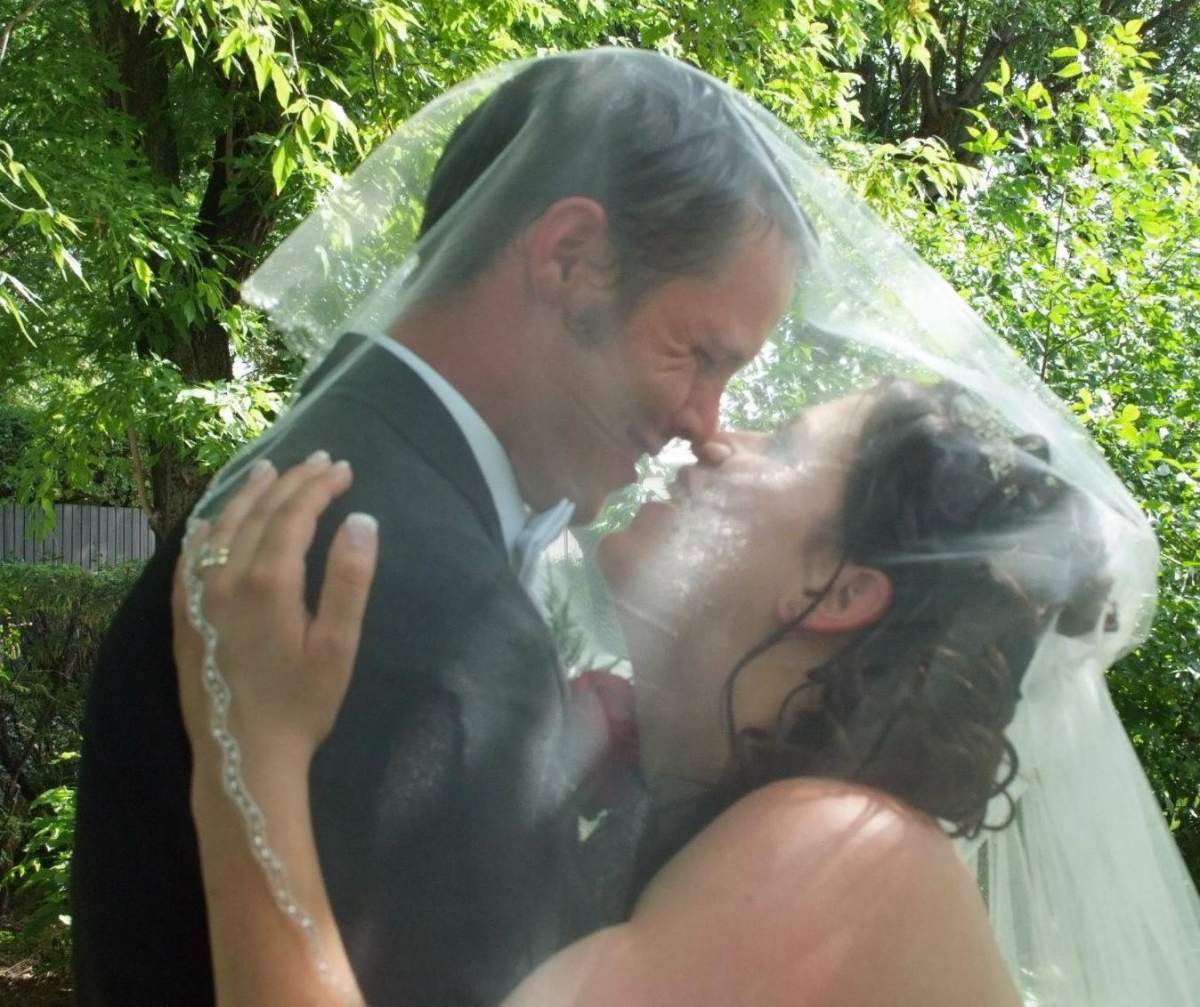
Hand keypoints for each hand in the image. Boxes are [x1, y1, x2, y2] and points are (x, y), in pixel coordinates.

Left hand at [172, 452, 378, 769]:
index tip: (344, 470)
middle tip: (320, 461)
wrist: (243, 757)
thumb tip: (362, 520)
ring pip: (221, 527)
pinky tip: (211, 520)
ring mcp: (200, 597)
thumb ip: (350, 580)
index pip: (294, 515)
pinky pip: (189, 558)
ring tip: (269, 470)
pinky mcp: (185, 617)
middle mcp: (227, 578)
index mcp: (269, 581)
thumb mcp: (339, 647)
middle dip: (292, 482)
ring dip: (248, 494)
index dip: (320, 488)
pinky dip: (205, 528)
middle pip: (259, 513)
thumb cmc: (302, 705)